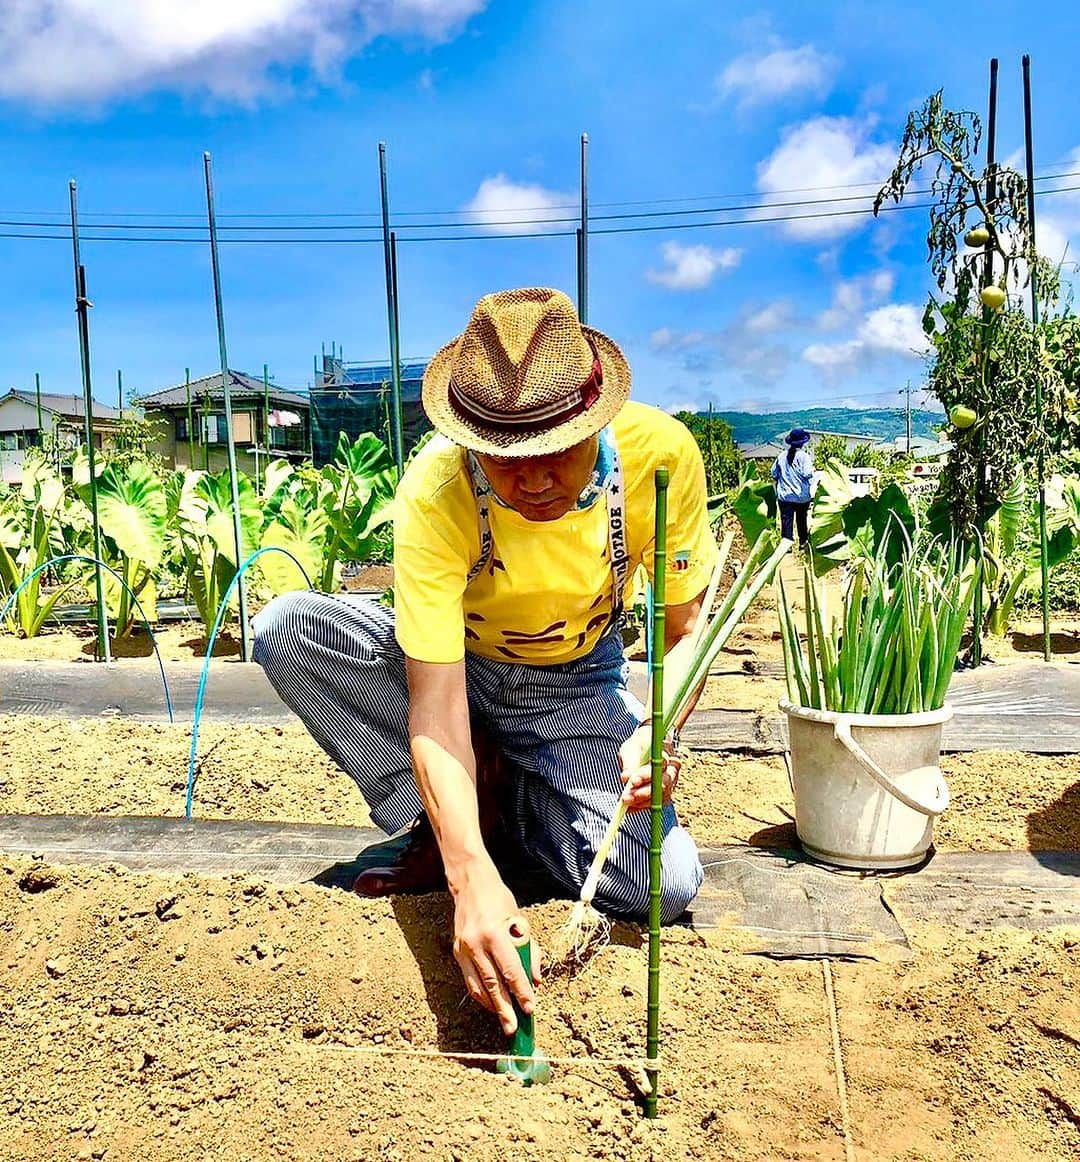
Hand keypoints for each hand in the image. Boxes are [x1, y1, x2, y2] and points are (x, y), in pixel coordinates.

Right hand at [451, 860, 541, 1033]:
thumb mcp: (521, 922)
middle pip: (493, 984)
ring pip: (479, 987)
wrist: (471, 884)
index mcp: (496, 934)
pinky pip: (470, 981)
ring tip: (504, 1021)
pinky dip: (481, 995)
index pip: (511, 971)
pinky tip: (491, 1004)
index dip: (521, 992)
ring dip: (493, 1007)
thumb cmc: (500, 901)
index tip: (530, 1008)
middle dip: (505, 1009)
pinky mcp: (457, 952)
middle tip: (514, 1029)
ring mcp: (464, 949)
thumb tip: (536, 980)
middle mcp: (477, 944)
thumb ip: (529, 951)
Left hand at [618, 724, 681, 813]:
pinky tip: (630, 808)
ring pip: (661, 796)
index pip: (660, 764)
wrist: (645, 749)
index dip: (646, 774)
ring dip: (642, 802)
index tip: (632, 781)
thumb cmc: (638, 747)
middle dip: (645, 792)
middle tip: (626, 797)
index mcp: (666, 751)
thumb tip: (625, 778)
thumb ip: (629, 762)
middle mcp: (673, 768)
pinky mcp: (666, 793)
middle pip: (663, 783)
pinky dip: (643, 807)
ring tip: (626, 802)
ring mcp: (671, 782)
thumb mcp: (631, 749)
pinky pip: (657, 804)